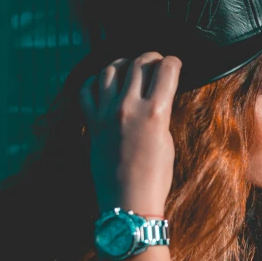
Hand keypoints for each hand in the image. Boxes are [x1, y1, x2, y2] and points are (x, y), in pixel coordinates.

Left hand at [79, 52, 181, 217]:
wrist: (129, 203)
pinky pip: (86, 90)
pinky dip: (95, 81)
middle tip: (155, 60)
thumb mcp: (167, 139)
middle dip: (150, 57)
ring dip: (122, 63)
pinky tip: (104, 82)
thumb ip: (160, 111)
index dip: (173, 62)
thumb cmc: (155, 177)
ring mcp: (106, 114)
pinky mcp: (91, 123)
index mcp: (155, 113)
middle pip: (138, 64)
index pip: (166, 70)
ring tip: (129, 67)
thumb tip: (158, 94)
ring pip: (110, 70)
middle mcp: (128, 108)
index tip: (174, 63)